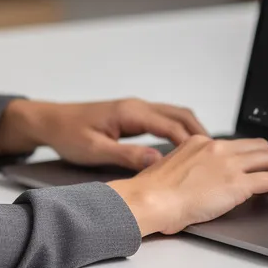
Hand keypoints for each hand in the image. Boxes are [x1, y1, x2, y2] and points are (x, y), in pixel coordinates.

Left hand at [0, 98, 205, 170]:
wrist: (50, 121)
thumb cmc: (68, 134)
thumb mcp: (96, 150)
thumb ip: (128, 156)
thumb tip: (157, 161)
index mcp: (131, 113)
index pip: (172, 126)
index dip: (193, 142)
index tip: (209, 157)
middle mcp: (137, 106)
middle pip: (180, 115)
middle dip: (201, 132)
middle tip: (218, 153)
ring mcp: (136, 109)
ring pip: (174, 114)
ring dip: (192, 130)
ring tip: (207, 151)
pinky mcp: (132, 115)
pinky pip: (164, 118)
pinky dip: (179, 129)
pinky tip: (184, 145)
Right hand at [107, 136, 267, 235]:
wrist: (150, 199)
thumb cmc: (153, 193)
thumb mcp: (172, 169)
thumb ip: (189, 168)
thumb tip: (198, 181)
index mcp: (200, 142)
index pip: (235, 144)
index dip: (249, 156)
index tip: (253, 167)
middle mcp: (217, 147)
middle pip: (258, 145)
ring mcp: (229, 163)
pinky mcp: (238, 183)